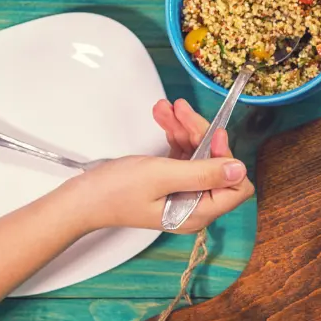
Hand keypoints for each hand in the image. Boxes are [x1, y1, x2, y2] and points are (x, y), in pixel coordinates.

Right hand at [61, 98, 254, 233]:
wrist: (81, 199)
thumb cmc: (114, 192)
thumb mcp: (162, 176)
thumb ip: (203, 173)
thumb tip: (239, 169)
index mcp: (198, 212)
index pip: (235, 186)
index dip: (226, 158)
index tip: (212, 135)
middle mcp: (195, 205)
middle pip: (216, 164)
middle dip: (201, 134)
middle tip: (183, 110)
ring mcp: (184, 193)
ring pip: (199, 154)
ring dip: (186, 129)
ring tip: (168, 108)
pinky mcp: (171, 183)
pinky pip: (183, 155)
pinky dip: (175, 135)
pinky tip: (164, 118)